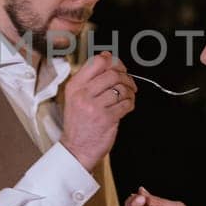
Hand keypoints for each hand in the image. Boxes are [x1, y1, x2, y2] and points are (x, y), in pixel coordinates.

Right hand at [62, 52, 135, 172]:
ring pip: (121, 88)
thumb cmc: (78, 123)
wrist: (76, 148)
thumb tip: (107, 57)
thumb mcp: (76, 97)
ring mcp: (94, 107)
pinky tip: (127, 106)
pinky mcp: (106, 118)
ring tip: (128, 96)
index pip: (97, 62)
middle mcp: (83, 94)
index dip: (113, 61)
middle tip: (128, 83)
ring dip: (130, 91)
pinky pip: (125, 104)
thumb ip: (90, 78)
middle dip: (126, 77)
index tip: (119, 67)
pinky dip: (130, 103)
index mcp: (75, 86)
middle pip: (112, 73)